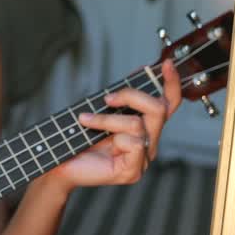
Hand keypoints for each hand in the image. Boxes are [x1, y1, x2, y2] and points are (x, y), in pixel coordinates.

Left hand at [49, 57, 180, 191]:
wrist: (62, 164)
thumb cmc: (80, 138)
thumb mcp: (104, 110)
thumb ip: (123, 96)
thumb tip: (141, 71)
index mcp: (146, 127)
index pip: (168, 104)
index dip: (172, 83)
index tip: (166, 63)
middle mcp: (149, 142)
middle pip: (159, 109)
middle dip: (131, 96)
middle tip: (107, 98)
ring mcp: (143, 158)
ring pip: (138, 124)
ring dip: (107, 119)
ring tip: (86, 120)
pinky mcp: (134, 171)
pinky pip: (134, 144)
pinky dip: (111, 136)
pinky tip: (95, 141)